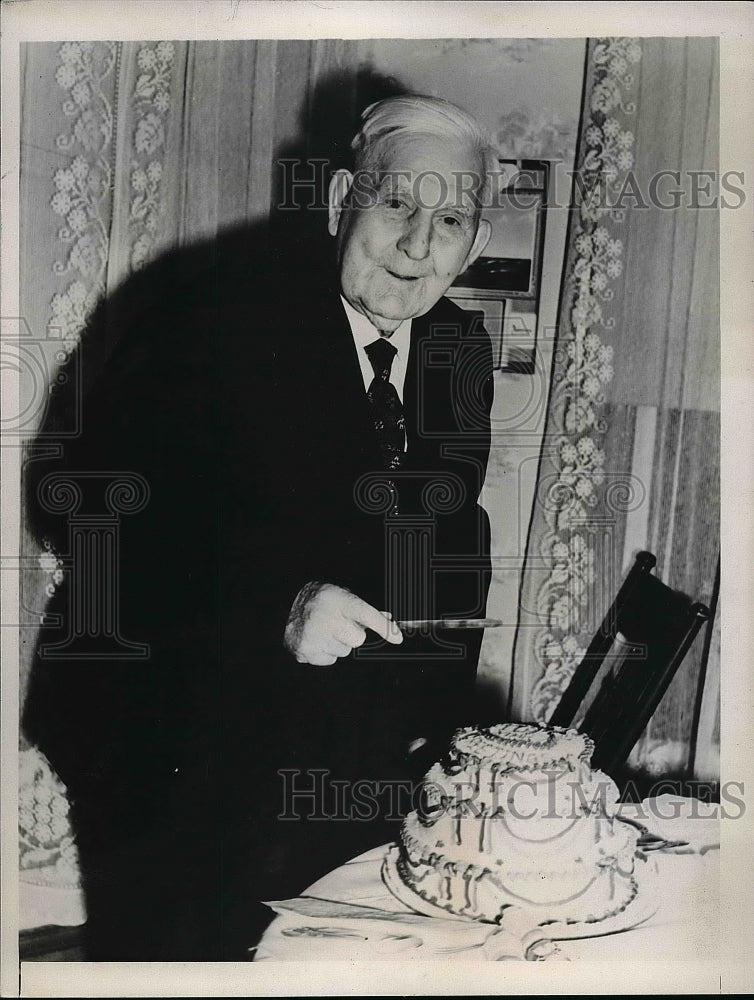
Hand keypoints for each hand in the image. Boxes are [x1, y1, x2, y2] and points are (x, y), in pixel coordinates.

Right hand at [284, 581, 402, 664]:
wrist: (286, 604)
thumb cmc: (322, 600)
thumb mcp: (343, 597)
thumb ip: (366, 610)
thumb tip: (390, 620)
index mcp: (337, 600)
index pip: (365, 613)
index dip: (383, 627)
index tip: (398, 638)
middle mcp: (324, 617)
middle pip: (357, 639)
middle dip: (351, 634)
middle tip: (337, 623)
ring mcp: (312, 635)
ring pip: (343, 651)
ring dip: (336, 643)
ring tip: (323, 630)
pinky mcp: (303, 650)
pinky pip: (329, 660)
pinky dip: (324, 652)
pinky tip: (315, 638)